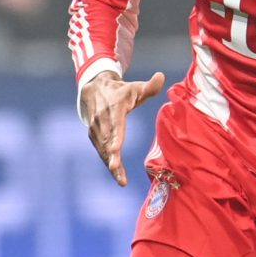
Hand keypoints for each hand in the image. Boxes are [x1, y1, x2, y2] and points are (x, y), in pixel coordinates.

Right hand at [81, 70, 165, 186]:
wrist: (94, 90)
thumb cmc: (121, 91)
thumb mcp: (136, 87)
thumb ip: (150, 86)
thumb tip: (162, 76)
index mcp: (114, 108)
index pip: (115, 124)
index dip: (115, 137)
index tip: (116, 150)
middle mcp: (102, 120)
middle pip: (108, 141)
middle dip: (112, 157)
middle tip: (117, 170)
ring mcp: (96, 129)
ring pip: (104, 150)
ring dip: (111, 165)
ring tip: (121, 180)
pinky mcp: (93, 136)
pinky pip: (102, 152)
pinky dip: (109, 163)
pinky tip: (118, 176)